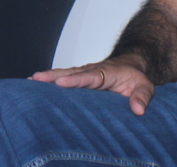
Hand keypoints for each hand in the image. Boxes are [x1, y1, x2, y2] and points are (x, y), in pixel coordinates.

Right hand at [30, 54, 156, 114]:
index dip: (76, 80)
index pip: (90, 76)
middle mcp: (92, 71)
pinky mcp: (79, 78)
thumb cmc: (136, 78)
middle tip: (36, 78)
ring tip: (31, 80)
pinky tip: (35, 84)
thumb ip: (143, 96)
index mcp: (108, 72)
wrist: (131, 66)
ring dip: (48, 77)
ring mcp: (84, 73)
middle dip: (54, 76)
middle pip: (71, 73)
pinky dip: (50, 80)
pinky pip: (63, 78)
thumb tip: (138, 110)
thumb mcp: (146, 86)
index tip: (61, 83)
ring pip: (64, 74)